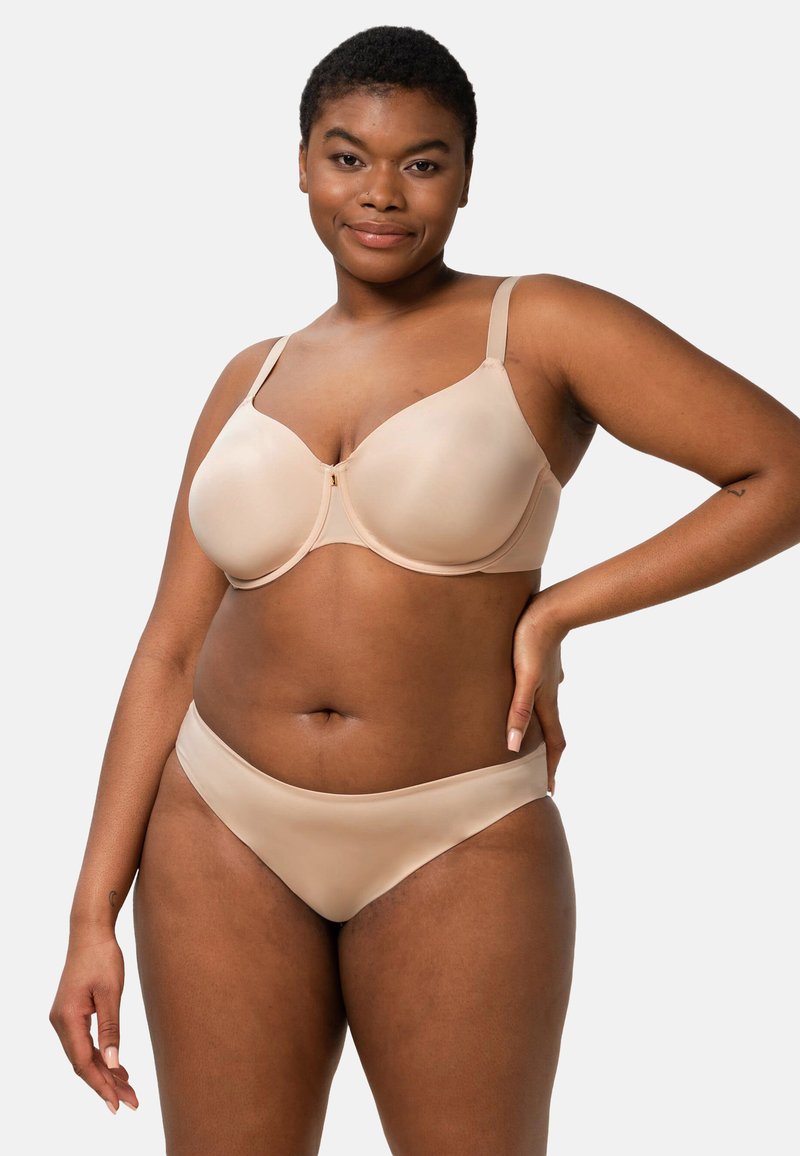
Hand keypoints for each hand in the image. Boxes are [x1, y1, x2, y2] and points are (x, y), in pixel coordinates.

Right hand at [49, 932, 138, 1113]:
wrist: (90, 932)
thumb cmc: (102, 957)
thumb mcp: (111, 993)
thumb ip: (111, 1029)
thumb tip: (112, 1064)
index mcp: (67, 1019)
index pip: (82, 1063)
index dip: (100, 1085)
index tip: (117, 1104)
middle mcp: (60, 1022)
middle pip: (82, 1063)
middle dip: (106, 1084)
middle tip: (131, 1102)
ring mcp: (63, 1019)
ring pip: (83, 1055)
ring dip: (104, 1073)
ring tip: (128, 1090)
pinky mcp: (71, 1014)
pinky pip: (84, 1043)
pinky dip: (100, 1057)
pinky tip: (116, 1068)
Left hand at [506, 603, 568, 794]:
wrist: (550, 609)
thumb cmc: (532, 642)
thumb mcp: (523, 679)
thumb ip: (518, 711)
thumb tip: (512, 746)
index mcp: (547, 703)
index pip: (554, 744)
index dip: (551, 768)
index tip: (548, 789)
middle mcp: (550, 694)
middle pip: (550, 731)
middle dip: (546, 754)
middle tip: (537, 772)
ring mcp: (548, 679)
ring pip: (544, 711)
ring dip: (540, 730)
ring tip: (529, 741)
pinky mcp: (541, 664)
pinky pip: (538, 692)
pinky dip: (533, 706)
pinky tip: (526, 697)